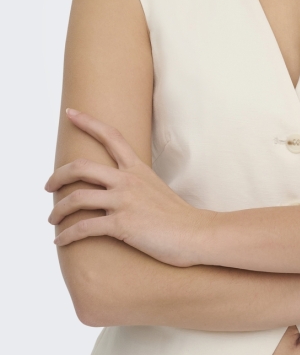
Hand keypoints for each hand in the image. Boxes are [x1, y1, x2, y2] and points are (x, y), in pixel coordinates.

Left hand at [47, 109, 214, 266]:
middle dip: (57, 176)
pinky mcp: (122, 225)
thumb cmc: (178, 217)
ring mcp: (124, 201)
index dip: (88, 122)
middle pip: (81, 167)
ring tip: (52, 219)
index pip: (111, 136)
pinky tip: (60, 241)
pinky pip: (84, 228)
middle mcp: (128, 180)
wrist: (196, 234)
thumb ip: (136, 185)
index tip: (70, 113)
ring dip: (58, 210)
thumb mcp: (157, 189)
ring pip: (76, 199)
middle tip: (48, 186)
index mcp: (137, 169)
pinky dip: (67, 235)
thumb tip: (118, 190)